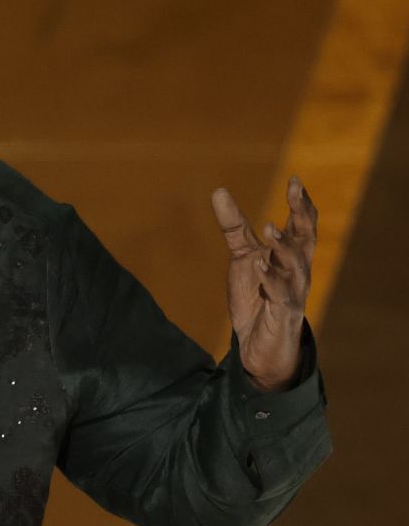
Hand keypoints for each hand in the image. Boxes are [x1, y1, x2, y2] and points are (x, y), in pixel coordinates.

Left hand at [212, 176, 316, 391]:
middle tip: (295, 191)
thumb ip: (234, 227)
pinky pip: (281, 294)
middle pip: (306, 238)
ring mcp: (293, 292)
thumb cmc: (256, 297)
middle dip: (302, 214)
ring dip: (284, 245)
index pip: (302, 225)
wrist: (256, 345)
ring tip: (270, 227)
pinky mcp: (283, 313)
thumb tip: (219, 191)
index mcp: (291, 255)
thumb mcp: (242, 258)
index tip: (294, 180)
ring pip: (296, 265)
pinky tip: (260, 266)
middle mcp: (298, 270)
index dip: (301, 203)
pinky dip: (271, 279)